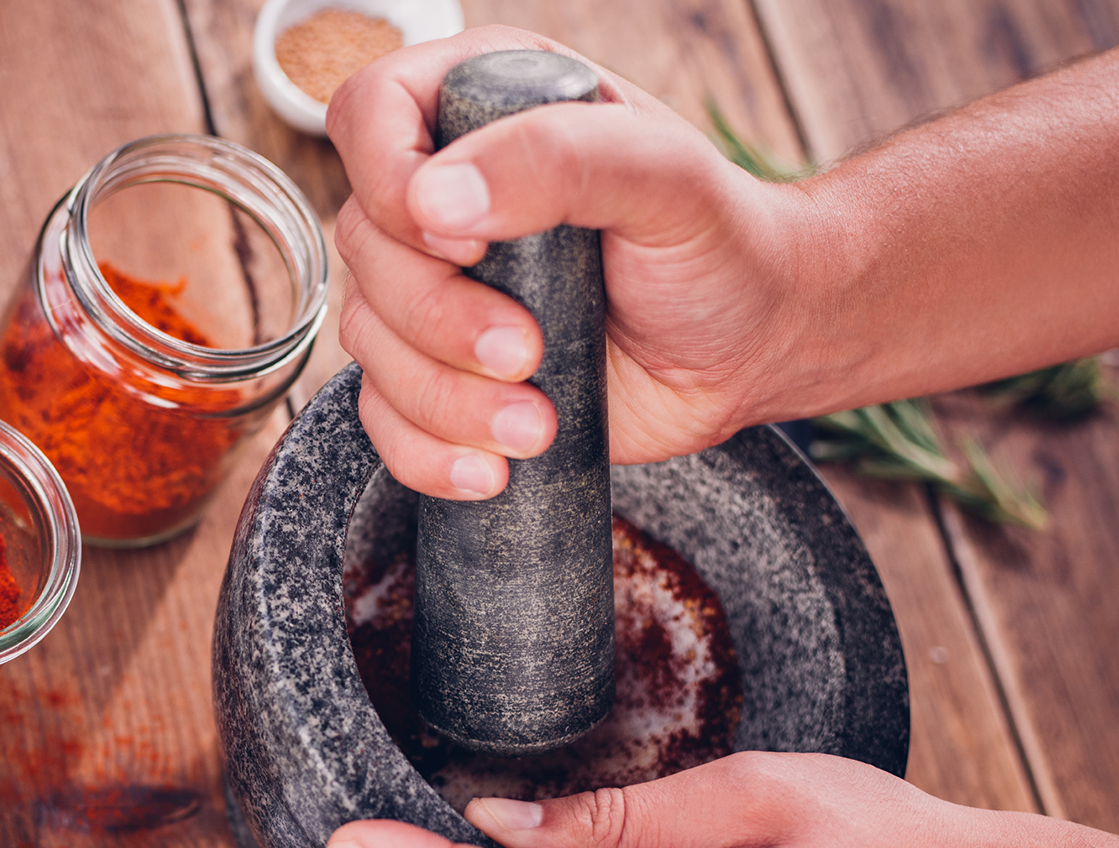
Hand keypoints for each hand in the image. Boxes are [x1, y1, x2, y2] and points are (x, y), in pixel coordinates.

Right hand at [327, 27, 816, 498]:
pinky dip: (428, 454)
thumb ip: (559, 159)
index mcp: (486, 109)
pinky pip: (383, 418)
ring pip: (367, 340)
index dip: (388, 181)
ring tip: (535, 421)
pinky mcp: (443, 373)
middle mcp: (448, 191)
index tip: (465, 243)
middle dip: (437, 318)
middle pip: (364, 244)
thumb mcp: (664, 177)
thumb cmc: (720, 246)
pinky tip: (494, 467)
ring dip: (443, 398)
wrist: (754, 348)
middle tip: (529, 350)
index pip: (369, 115)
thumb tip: (435, 200)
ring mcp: (438, 286)